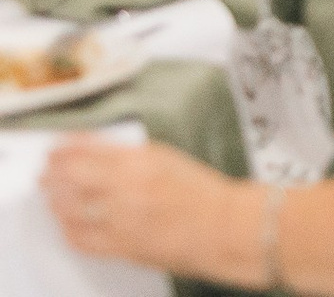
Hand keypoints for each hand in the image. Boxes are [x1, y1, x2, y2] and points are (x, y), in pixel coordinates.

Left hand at [45, 137, 251, 278]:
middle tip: (48, 173)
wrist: (225, 227)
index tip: (57, 149)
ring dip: (56, 200)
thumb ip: (130, 155)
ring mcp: (121, 218)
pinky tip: (69, 224)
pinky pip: (79, 238)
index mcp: (142, 160)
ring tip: (54, 196)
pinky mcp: (120, 246)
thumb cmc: (204, 194)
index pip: (86, 148)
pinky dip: (68, 230)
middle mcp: (127, 187)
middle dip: (53, 174)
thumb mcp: (168, 159)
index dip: (65, 148)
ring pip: (68, 207)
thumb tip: (96, 153)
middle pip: (69, 176)